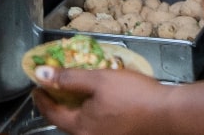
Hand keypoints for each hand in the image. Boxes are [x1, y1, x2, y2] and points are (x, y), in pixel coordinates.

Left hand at [31, 67, 171, 134]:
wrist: (168, 112)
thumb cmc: (134, 96)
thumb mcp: (97, 80)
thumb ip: (67, 78)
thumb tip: (39, 74)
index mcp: (80, 128)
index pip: (51, 113)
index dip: (41, 97)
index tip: (35, 84)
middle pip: (64, 119)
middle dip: (57, 100)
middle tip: (53, 83)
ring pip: (80, 121)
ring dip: (74, 104)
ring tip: (73, 87)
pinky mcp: (117, 134)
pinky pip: (94, 123)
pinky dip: (89, 109)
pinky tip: (96, 97)